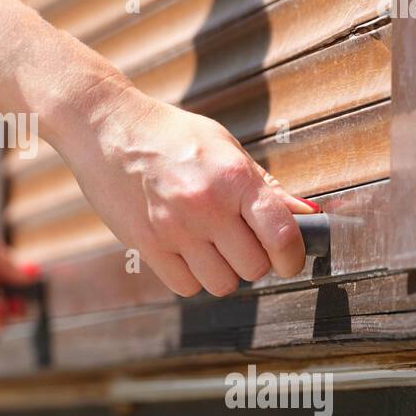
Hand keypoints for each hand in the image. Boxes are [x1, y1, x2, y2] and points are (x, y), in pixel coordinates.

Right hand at [61, 87, 316, 296]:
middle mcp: (207, 206)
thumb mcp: (225, 148)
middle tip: (240, 242)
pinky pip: (185, 286)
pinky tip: (185, 252)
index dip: (293, 257)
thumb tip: (307, 215)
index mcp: (234, 178)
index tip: (290, 260)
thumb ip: (265, 187)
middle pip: (253, 267)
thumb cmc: (171, 135)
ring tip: (211, 247)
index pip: (282, 234)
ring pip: (221, 284)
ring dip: (222, 272)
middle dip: (254, 260)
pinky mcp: (146, 244)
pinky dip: (190, 276)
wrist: (109, 129)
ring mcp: (174, 229)